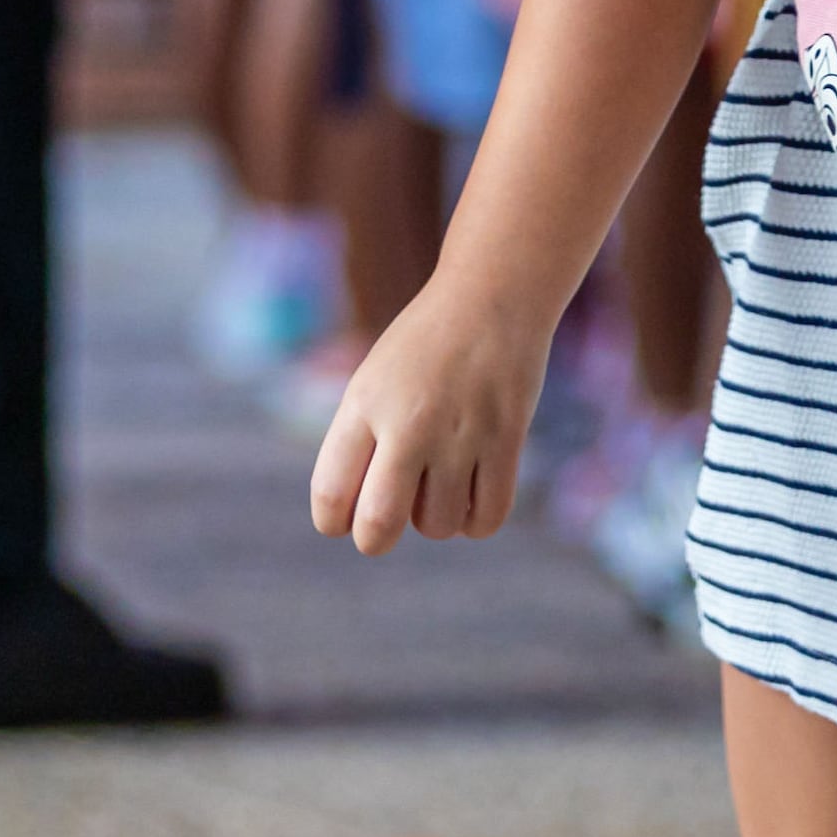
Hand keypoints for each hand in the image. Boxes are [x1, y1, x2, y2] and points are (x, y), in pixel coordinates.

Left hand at [308, 288, 549, 554]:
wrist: (492, 296)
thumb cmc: (424, 349)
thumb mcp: (372, 383)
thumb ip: (357, 445)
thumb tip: (357, 519)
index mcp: (364, 404)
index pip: (330, 492)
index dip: (332, 521)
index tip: (343, 518)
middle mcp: (409, 422)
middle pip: (378, 524)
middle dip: (375, 540)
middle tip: (383, 527)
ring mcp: (460, 433)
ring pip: (438, 526)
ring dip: (435, 521)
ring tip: (439, 485)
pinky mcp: (506, 441)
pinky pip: (487, 518)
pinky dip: (475, 521)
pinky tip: (471, 494)